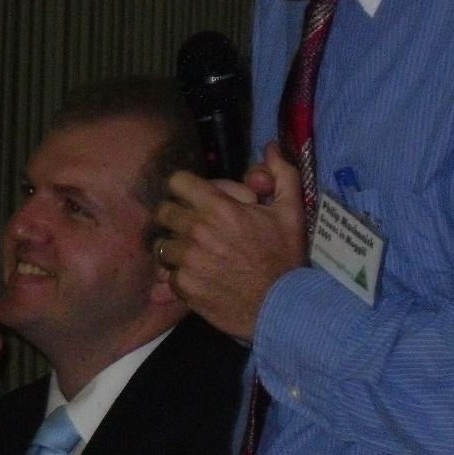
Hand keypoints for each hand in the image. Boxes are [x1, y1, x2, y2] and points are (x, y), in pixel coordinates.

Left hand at [154, 141, 306, 339]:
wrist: (282, 307)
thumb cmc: (285, 258)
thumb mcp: (291, 213)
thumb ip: (281, 175)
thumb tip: (270, 148)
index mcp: (219, 208)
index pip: (177, 182)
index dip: (184, 188)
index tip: (193, 198)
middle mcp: (197, 231)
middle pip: (163, 211)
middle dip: (176, 216)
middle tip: (192, 228)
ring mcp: (187, 260)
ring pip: (162, 244)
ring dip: (175, 248)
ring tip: (195, 255)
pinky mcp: (184, 286)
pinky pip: (168, 274)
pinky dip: (180, 275)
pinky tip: (199, 277)